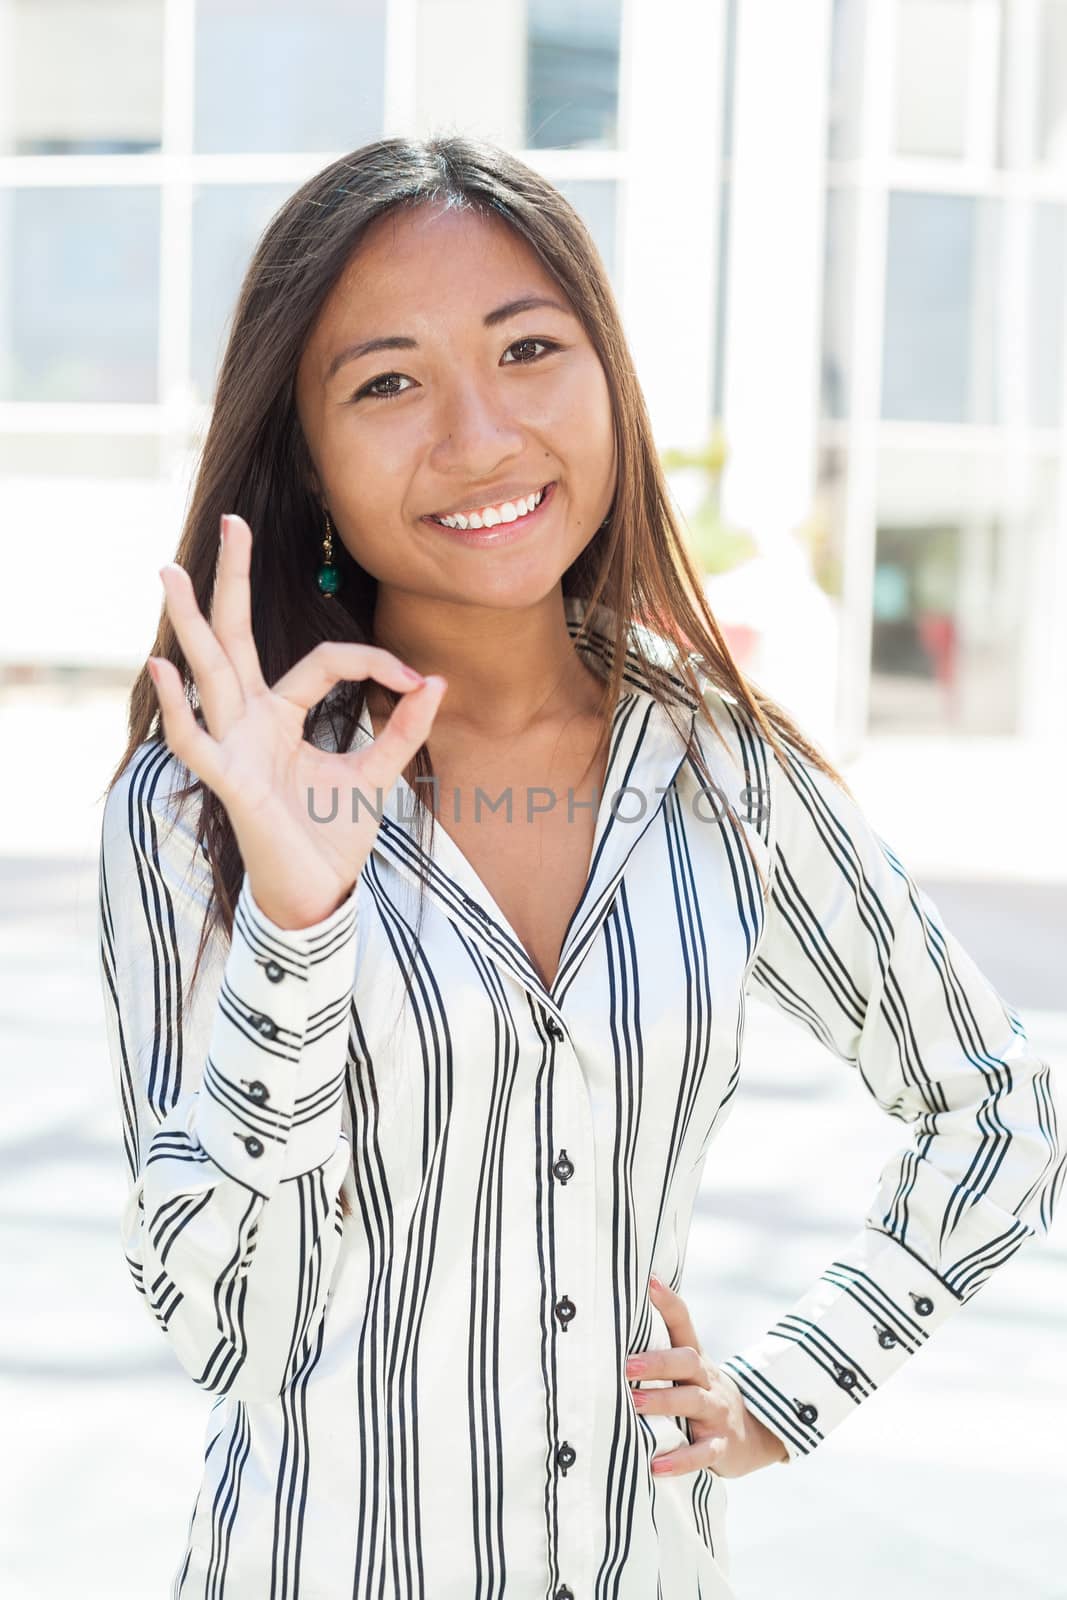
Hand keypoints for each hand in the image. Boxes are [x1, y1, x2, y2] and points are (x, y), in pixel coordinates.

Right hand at [148, 512, 447, 929]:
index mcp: (284, 716)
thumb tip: (437, 681)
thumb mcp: (378, 773)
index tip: (415, 678)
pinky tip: (163, 668)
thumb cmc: (335, 835)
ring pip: (209, 673)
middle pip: (238, 638)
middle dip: (235, 580)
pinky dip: (180, 708)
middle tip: (232, 519)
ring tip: (169, 572)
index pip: (322, 662)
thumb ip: (404, 729)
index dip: (371, 660)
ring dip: (189, 623)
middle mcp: (252, 721)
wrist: (320, 894)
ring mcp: (235, 746)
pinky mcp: (229, 781)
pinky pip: (196, 741)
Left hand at [626, 1274, 788, 1478]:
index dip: (669, 1303)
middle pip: (688, 1362)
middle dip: (659, 1362)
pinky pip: (703, 1453)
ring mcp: (716, 1413)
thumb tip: (623, 1315)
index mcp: (696, 1360)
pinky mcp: (721, 1446)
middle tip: (627, 1365)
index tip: (650, 1283)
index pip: (684, 1325)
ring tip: (635, 1404)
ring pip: (693, 1402)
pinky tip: (656, 1466)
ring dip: (663, 1402)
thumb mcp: (691, 1370)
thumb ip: (662, 1348)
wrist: (754, 1434)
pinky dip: (680, 1461)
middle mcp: (707, 1381)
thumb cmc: (704, 1395)